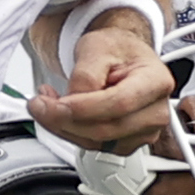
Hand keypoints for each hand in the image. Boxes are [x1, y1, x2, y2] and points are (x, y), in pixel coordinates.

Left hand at [32, 19, 172, 153]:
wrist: (120, 59)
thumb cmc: (115, 50)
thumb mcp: (97, 47)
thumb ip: (85, 75)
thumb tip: (71, 103)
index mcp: (156, 81)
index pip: (120, 103)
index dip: (84, 108)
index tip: (56, 103)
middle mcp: (155, 112)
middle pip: (106, 129)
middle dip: (64, 119)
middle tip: (38, 104)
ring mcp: (142, 132)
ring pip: (94, 142)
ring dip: (62, 127)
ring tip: (46, 103)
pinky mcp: (124, 144)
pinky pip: (90, 146)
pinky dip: (68, 132)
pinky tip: (60, 114)